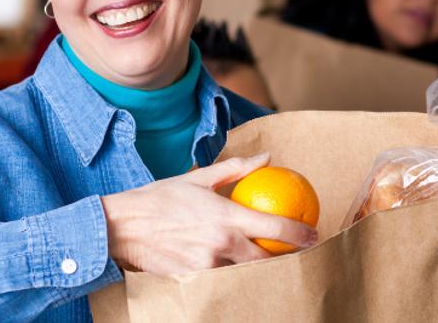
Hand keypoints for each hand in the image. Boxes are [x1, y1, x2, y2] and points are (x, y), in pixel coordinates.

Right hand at [101, 153, 317, 273]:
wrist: (123, 227)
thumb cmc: (161, 198)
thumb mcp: (200, 177)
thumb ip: (237, 169)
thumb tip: (267, 158)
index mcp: (226, 217)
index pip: (274, 229)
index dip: (300, 234)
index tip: (314, 234)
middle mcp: (221, 245)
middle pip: (266, 260)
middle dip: (284, 258)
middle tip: (296, 252)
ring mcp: (207, 266)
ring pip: (244, 272)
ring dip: (257, 267)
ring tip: (269, 260)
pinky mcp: (193, 280)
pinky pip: (221, 278)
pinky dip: (231, 273)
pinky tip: (237, 268)